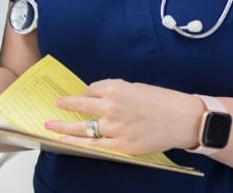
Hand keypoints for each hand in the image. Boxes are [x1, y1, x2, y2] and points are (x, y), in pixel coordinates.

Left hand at [45, 79, 202, 155]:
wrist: (182, 119)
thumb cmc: (163, 100)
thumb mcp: (137, 88)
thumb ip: (117, 92)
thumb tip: (101, 98)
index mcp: (116, 88)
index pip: (92, 89)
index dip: (87, 93)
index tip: (85, 96)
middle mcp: (111, 106)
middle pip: (81, 106)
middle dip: (66, 105)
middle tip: (56, 105)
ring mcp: (115, 127)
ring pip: (82, 127)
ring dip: (64, 126)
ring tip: (49, 125)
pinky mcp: (121, 144)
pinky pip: (94, 144)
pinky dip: (77, 142)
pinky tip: (64, 139)